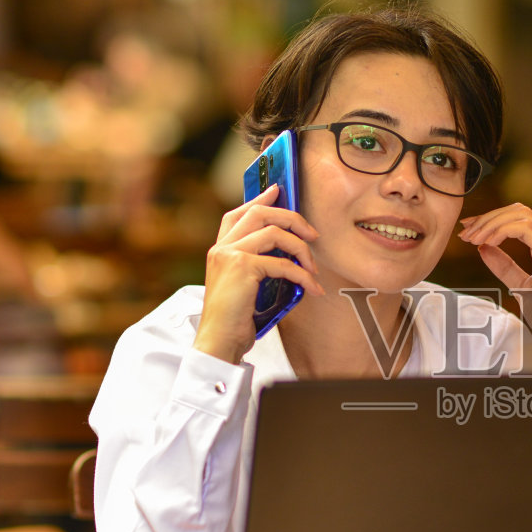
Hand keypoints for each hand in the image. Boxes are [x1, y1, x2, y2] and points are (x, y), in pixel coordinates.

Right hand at [194, 183, 324, 363]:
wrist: (218, 341)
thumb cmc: (233, 320)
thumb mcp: (242, 287)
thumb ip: (256, 266)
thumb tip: (287, 255)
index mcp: (220, 250)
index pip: (238, 213)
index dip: (260, 200)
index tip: (278, 190)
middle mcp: (222, 248)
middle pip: (260, 214)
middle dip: (291, 218)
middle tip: (312, 233)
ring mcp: (230, 255)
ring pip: (274, 233)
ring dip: (302, 248)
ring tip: (313, 268)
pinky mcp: (242, 268)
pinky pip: (283, 263)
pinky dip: (302, 275)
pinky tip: (311, 287)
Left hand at [459, 204, 531, 371]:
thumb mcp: (520, 285)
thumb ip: (504, 265)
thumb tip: (483, 248)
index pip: (520, 218)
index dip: (492, 219)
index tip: (469, 230)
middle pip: (519, 211)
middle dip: (489, 218)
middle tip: (465, 232)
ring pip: (521, 215)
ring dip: (491, 224)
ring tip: (471, 239)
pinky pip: (523, 228)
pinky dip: (501, 231)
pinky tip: (486, 243)